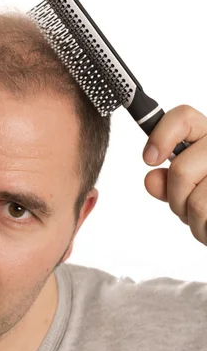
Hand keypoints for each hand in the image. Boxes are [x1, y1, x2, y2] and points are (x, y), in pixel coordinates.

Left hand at [143, 105, 206, 245]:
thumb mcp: (193, 188)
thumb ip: (170, 183)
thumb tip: (151, 179)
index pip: (183, 118)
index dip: (160, 137)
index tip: (149, 160)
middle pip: (180, 171)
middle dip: (176, 200)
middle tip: (187, 209)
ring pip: (196, 203)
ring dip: (194, 223)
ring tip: (205, 222)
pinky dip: (205, 232)